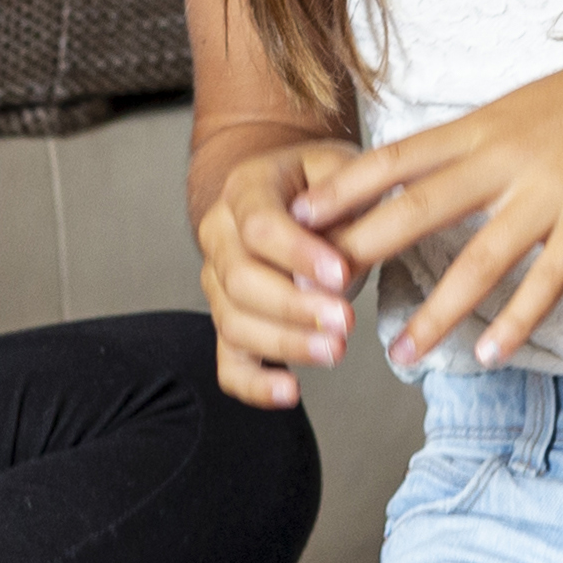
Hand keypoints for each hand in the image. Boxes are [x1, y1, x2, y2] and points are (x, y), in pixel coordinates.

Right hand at [199, 135, 365, 407]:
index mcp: (245, 189)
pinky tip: (290, 392)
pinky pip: (230, 362)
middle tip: (345, 322)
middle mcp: (220, 235)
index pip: (259, 225)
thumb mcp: (342, 171)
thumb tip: (340, 262)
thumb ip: (343, 206)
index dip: (297, 254)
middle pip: (240, 280)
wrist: (291, 192)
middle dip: (294, 307)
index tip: (340, 274)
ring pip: (235, 322)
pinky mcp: (231, 321)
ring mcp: (218, 281)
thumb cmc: (322, 184)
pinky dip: (255, 385)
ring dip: (286, 343)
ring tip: (335, 351)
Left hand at [288, 19, 562, 372]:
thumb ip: (487, 138)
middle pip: (419, 209)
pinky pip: (547, 279)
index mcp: (486, 125)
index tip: (298, 214)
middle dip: (364, 253)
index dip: (346, 187)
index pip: (398, 158)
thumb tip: (442, 164)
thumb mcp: (532, 103)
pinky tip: (491, 353)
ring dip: (437, 312)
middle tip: (316, 294)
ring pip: (478, 259)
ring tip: (401, 355)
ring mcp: (550, 189)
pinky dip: (517, 319)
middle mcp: (506, 156)